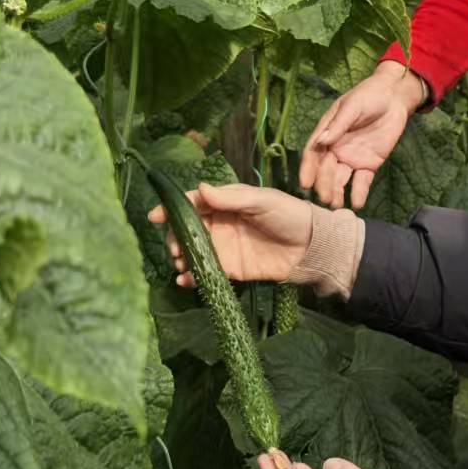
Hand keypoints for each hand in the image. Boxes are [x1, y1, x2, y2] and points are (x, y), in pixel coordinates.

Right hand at [148, 182, 312, 286]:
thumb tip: (199, 188)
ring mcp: (224, 247)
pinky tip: (185, 279)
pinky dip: (191, 277)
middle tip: (174, 248)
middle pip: (187, 229)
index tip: (155, 216)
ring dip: (181, 257)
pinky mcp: (231, 269)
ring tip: (180, 263)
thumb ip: (230, 198)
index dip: (173, 208)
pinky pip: (205, 272)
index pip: (194, 203)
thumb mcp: (261, 201)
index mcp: (226, 202)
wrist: (311, 247)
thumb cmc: (288, 215)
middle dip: (175, 238)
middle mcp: (220, 224)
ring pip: (193, 251)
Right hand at [297, 64, 424, 208]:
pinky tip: (358, 203)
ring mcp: (352, 158)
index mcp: (327, 133)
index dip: (308, 169)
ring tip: (337, 206)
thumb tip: (321, 141)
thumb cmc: (368, 96)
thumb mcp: (352, 106)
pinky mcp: (369, 165)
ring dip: (338, 192)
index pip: (313, 154)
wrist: (395, 98)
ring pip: (341, 179)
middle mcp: (336, 149)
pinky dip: (359, 192)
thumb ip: (339, 125)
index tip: (306, 184)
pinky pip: (362, 181)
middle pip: (326, 170)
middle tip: (325, 199)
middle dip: (324, 185)